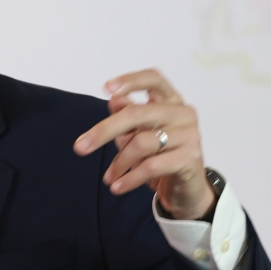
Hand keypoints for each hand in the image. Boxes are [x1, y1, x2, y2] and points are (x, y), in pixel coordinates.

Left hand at [73, 69, 215, 220]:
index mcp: (171, 101)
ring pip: (141, 143)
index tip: (106, 88)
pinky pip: (151, 166)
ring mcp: (190, 135)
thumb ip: (128, 118)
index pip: (154, 79)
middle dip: (104, 131)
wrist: (186, 190)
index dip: (130, 80)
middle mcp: (183, 113)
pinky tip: (118, 186)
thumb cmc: (160, 156)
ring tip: (109, 178)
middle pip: (137, 113)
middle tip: (80, 147)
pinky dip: (130, 178)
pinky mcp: (190, 158)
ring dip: (119, 163)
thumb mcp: (140, 134)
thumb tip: (114, 100)